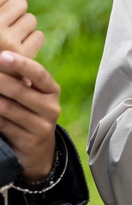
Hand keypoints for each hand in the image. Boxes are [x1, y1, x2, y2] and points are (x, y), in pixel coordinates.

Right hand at [0, 0, 43, 57]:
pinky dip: (31, 42)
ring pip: (30, 19)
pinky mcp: (21, 55)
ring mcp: (7, 41)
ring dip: (23, 27)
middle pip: (20, 3)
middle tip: (4, 27)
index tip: (0, 12)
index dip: (3, 2)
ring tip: (9, 39)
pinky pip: (38, 36)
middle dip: (15, 13)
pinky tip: (18, 49)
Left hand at [0, 51, 59, 179]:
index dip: (21, 63)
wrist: (39, 148)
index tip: (3, 55)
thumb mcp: (34, 96)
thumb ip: (21, 82)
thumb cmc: (30, 113)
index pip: (39, 73)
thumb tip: (1, 61)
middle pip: (21, 90)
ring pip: (8, 109)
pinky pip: (3, 125)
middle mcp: (51, 107)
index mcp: (53, 91)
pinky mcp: (29, 140)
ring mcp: (42, 125)